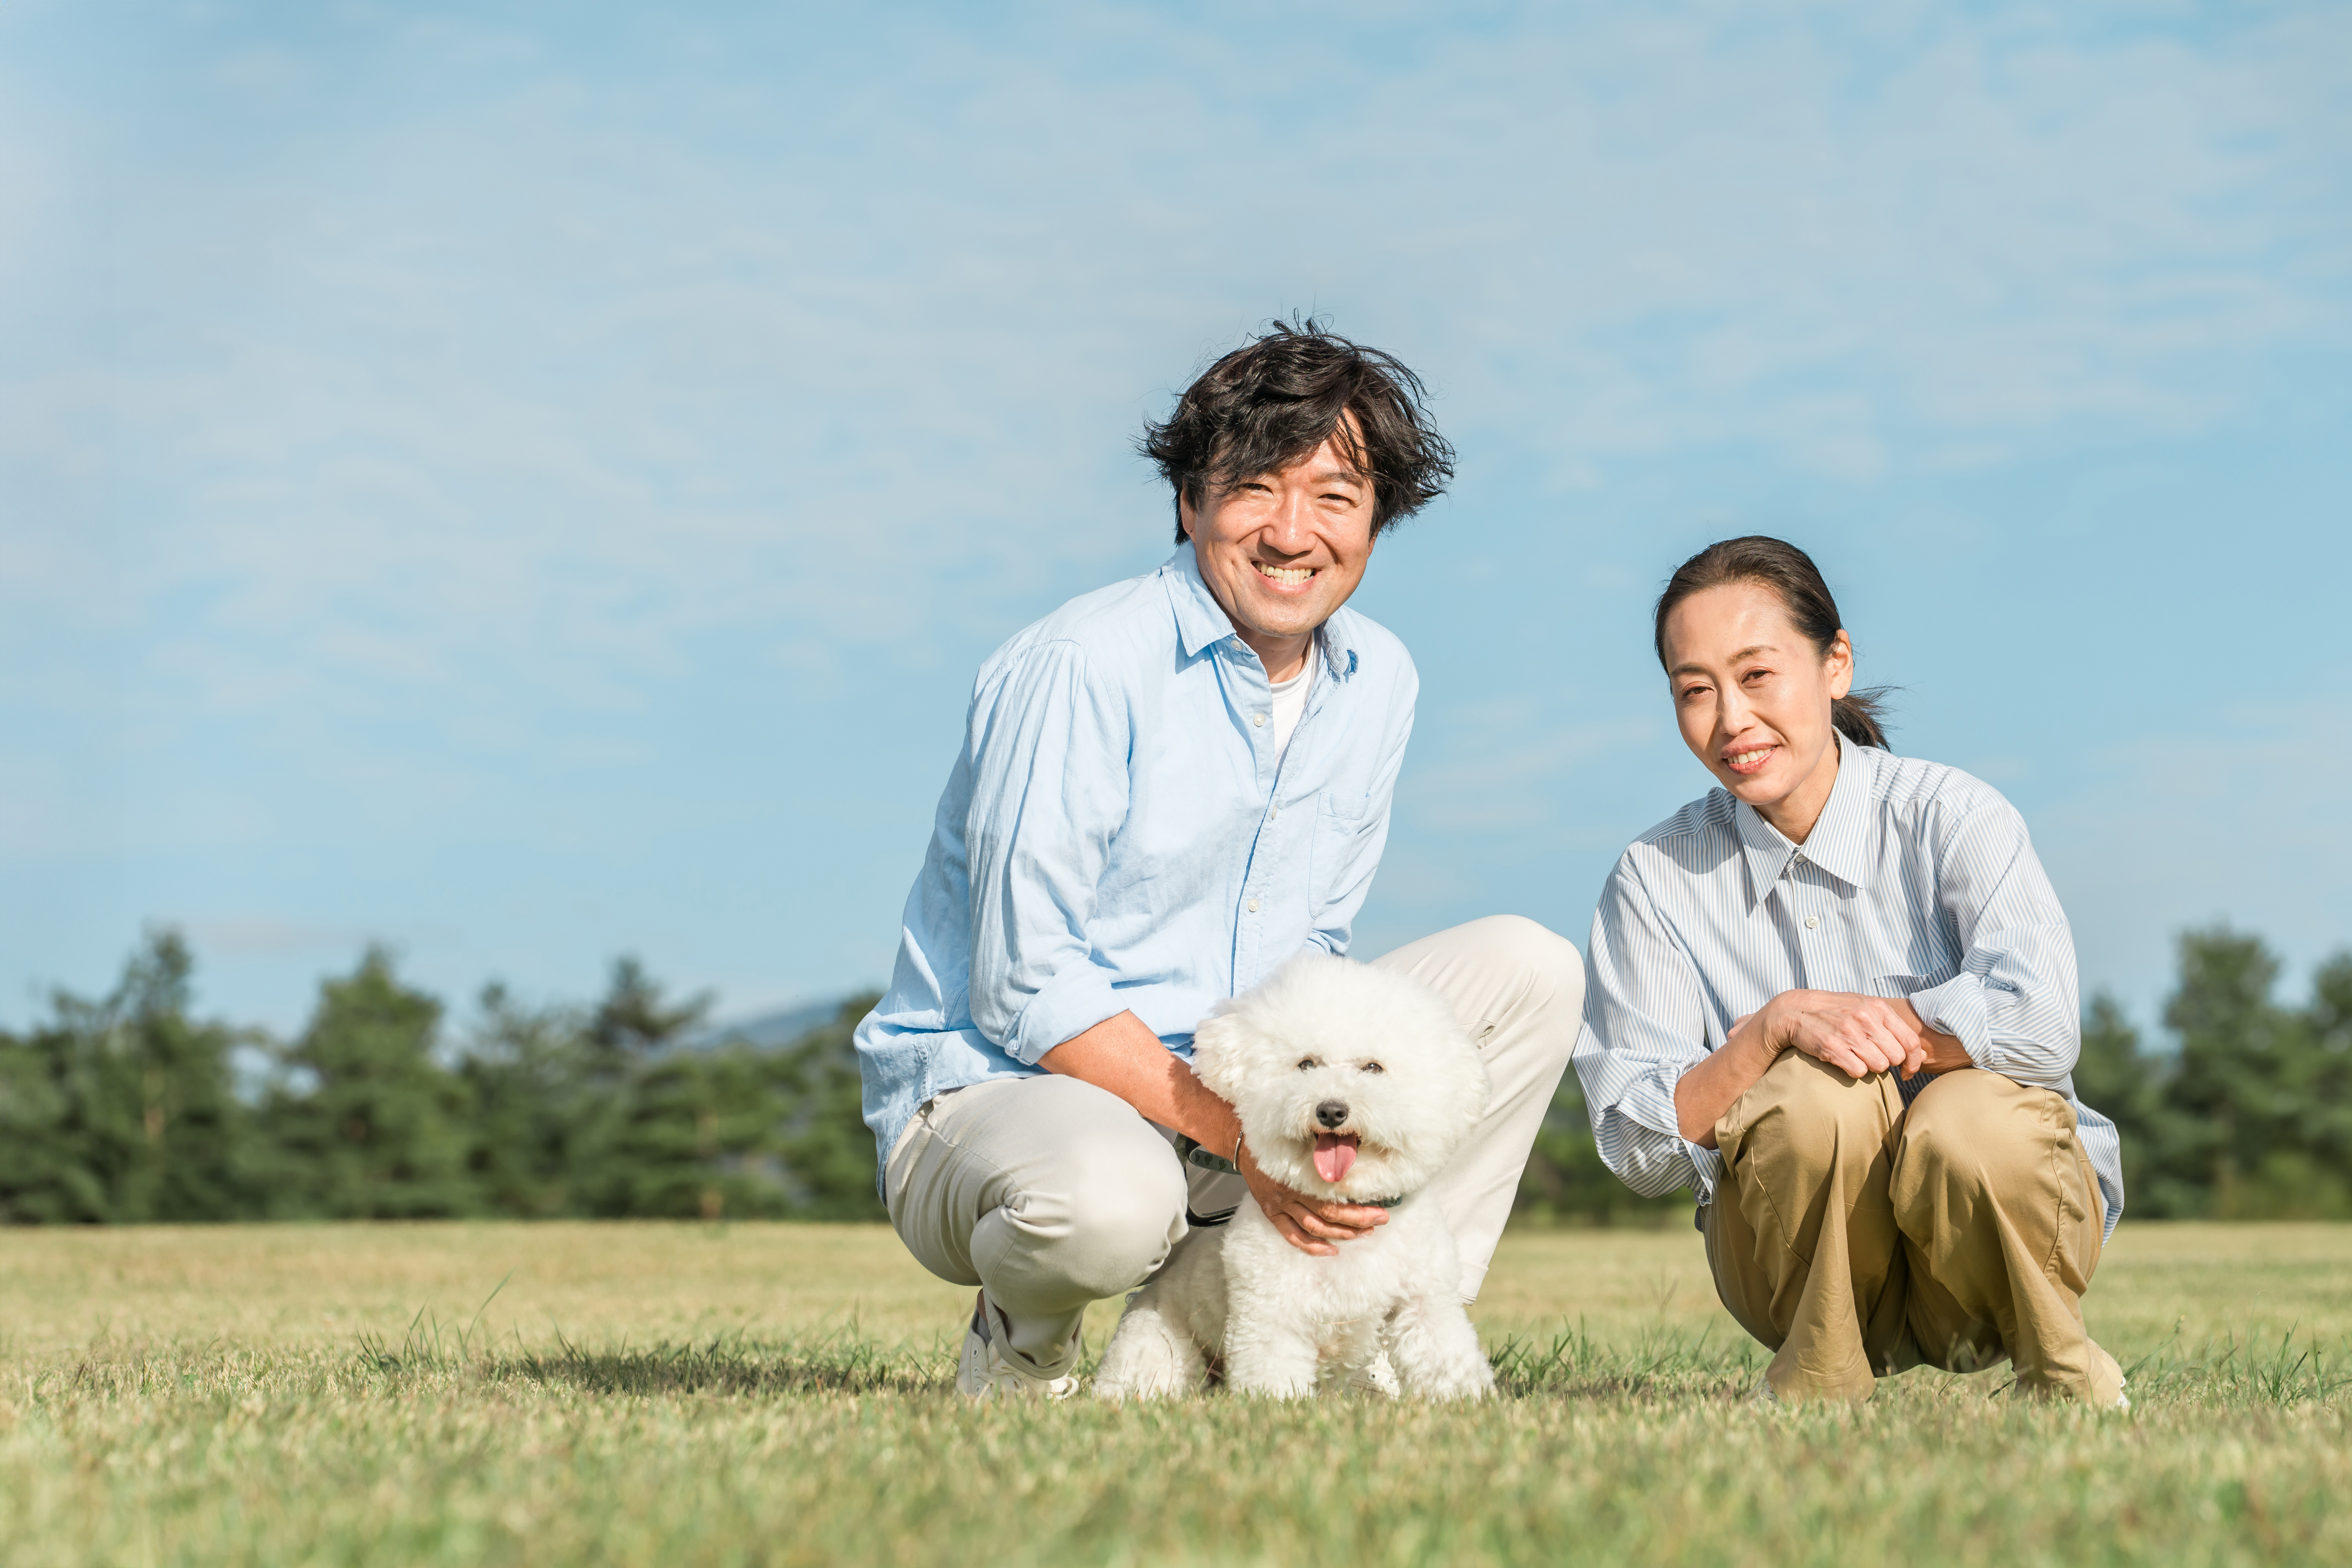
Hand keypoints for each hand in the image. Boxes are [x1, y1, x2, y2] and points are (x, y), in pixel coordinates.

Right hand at [1239, 1143, 1387, 1256]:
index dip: (1359, 1210)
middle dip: (1357, 1222)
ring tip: (1360, 1234)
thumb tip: (1354, 1165)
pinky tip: (1329, 1250)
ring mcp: (1280, 1206)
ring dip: (1339, 1234)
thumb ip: (1324, 1157)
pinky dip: (1311, 1246)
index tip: (1381, 1210)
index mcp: (1300, 1176)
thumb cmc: (1278, 1144)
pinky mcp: (1272, 1213)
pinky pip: (1292, 1235)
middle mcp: (1290, 1194)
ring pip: (1313, 1228)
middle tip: (1378, 1222)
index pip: (1335, 1200)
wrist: (1244, 1146)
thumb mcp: (1302, 1145)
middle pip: (1328, 1216)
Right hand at [1761, 990, 1925, 1079]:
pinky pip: (1858, 1071)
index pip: (1910, 1041)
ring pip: (1879, 1066)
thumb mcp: (1865, 1009)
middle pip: (1895, 1057)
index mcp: (1877, 1007)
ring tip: (1855, 1057)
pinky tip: (1843, 1060)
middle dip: (1887, 1062)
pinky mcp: (1832, 1047)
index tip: (1906, 1071)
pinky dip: (1853, 1070)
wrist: (1794, 1010)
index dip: (1913, 1062)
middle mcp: (1865, 1018)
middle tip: (1872, 1058)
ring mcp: (1848, 1032)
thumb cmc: (1835, 1012)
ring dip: (1870, 1067)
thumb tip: (1922, 1055)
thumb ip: (1893, 1028)